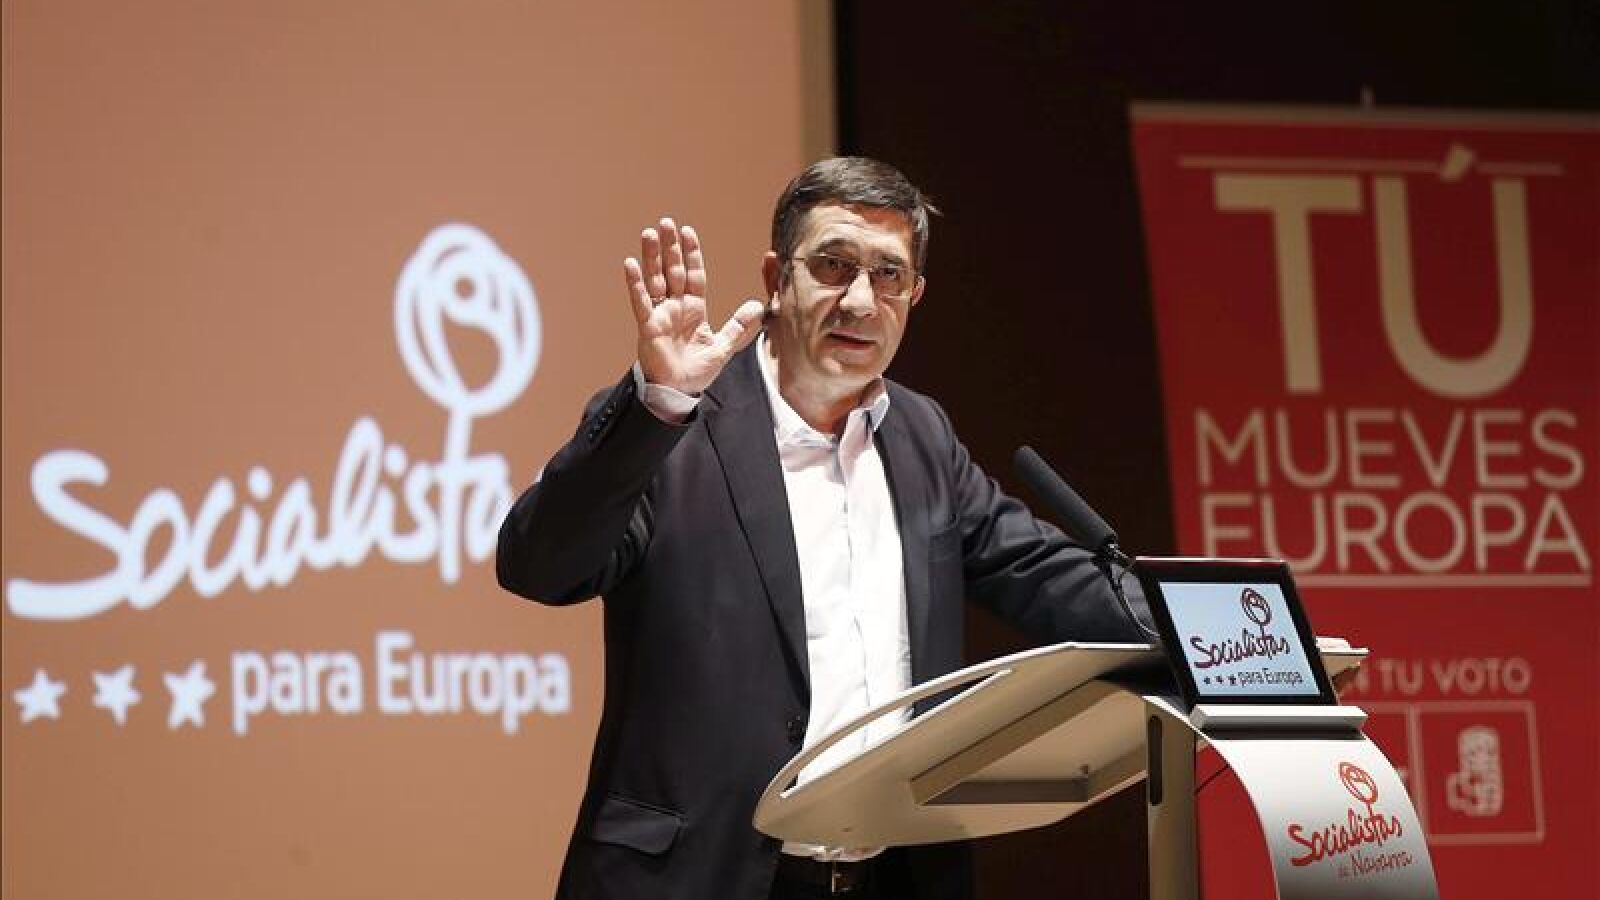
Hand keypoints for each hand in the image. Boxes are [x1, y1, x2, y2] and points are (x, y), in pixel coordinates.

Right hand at [626, 218, 764, 395]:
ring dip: (652, 257)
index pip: (693, 274)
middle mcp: (675, 307)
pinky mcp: (648, 327)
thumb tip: (758, 305)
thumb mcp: (723, 346)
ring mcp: (660, 315)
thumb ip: (739, 325)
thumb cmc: (696, 371)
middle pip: (673, 271)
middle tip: (666, 222)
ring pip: (655, 280)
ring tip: (649, 233)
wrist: (678, 392)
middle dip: (670, 247)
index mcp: (694, 309)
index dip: (691, 254)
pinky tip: (630, 264)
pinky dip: (635, 284)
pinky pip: (641, 302)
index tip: (688, 232)